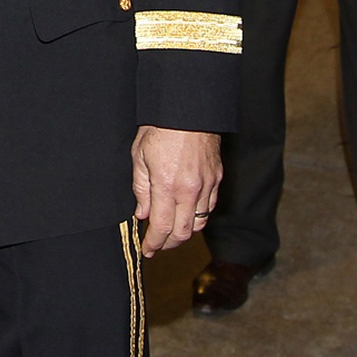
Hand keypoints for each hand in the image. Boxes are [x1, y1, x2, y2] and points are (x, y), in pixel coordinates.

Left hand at [132, 126, 221, 256]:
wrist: (188, 109)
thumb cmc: (160, 128)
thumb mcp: (139, 156)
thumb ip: (141, 189)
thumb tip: (142, 214)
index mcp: (167, 185)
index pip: (162, 227)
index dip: (154, 243)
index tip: (147, 249)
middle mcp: (190, 190)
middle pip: (184, 233)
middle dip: (169, 244)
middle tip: (158, 245)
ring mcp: (207, 185)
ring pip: (199, 223)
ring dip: (185, 232)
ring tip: (170, 232)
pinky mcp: (217, 178)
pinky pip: (209, 207)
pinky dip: (198, 216)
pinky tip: (186, 214)